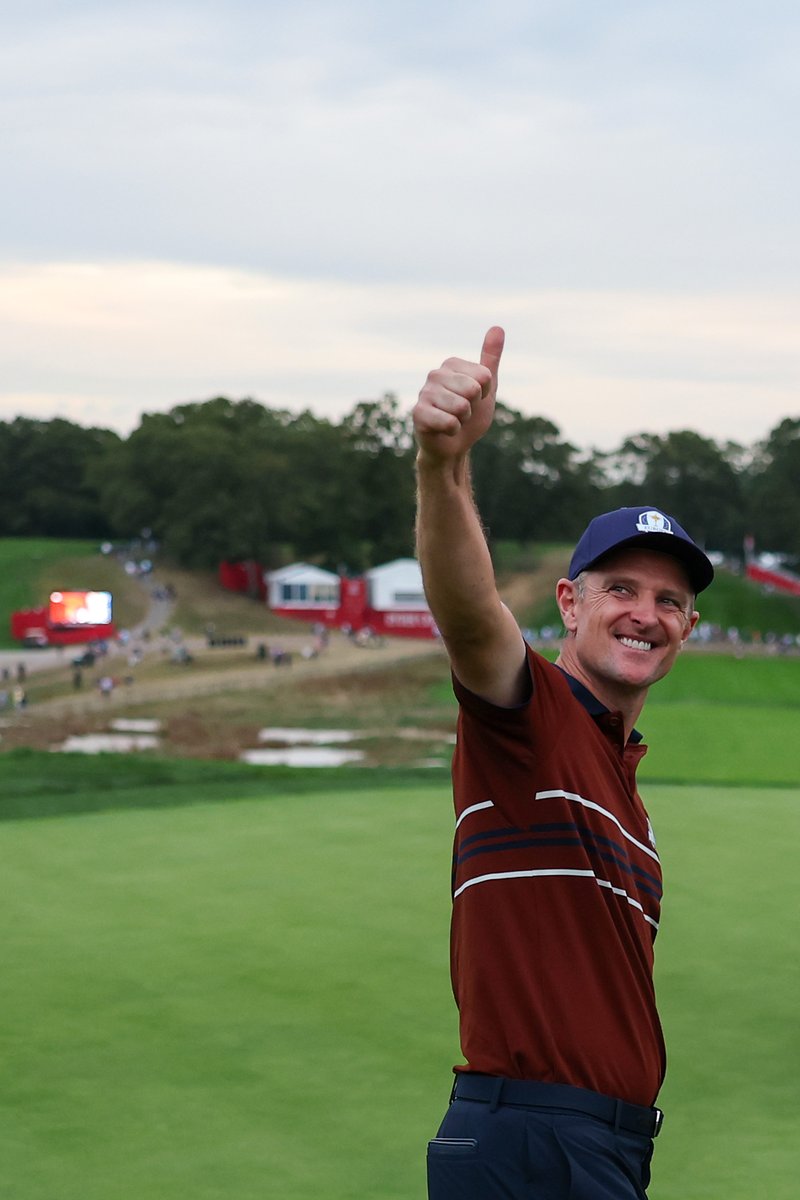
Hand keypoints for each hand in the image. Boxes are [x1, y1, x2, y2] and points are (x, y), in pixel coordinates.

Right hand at [413, 326, 504, 461]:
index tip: (475, 399)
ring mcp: (424, 393)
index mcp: (451, 364)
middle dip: (473, 408)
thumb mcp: (486, 386)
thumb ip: (490, 358)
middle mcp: (435, 374)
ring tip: (454, 420)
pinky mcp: (418, 414)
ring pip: (462, 407)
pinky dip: (453, 431)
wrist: (453, 446)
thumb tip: (497, 327)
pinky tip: (444, 430)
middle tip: (463, 412)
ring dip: (463, 420)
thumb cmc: (469, 416)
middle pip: (473, 389)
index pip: (484, 376)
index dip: (484, 393)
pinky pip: (449, 422)